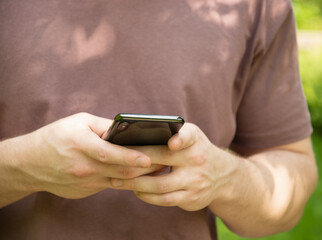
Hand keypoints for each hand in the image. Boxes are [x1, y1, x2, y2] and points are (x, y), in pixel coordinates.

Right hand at [15, 113, 161, 198]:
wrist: (30, 163)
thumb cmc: (56, 137)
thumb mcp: (79, 122)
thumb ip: (104, 125)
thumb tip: (128, 128)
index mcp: (81, 145)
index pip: (110, 154)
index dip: (131, 157)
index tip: (150, 158)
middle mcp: (84, 167)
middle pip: (121, 172)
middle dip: (145, 168)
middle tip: (164, 161)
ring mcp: (85, 182)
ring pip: (119, 181)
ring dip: (139, 176)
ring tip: (156, 167)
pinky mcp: (86, 191)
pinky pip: (111, 185)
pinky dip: (125, 180)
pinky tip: (136, 174)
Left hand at [110, 123, 232, 210]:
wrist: (222, 175)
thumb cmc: (196, 151)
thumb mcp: (192, 137)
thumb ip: (170, 133)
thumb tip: (134, 137)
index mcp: (194, 141)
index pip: (188, 136)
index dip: (180, 139)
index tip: (171, 143)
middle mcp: (197, 160)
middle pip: (161, 161)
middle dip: (134, 164)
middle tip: (113, 164)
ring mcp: (195, 181)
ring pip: (160, 185)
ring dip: (135, 184)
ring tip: (117, 181)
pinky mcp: (191, 198)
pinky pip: (164, 200)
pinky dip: (147, 196)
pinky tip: (136, 191)